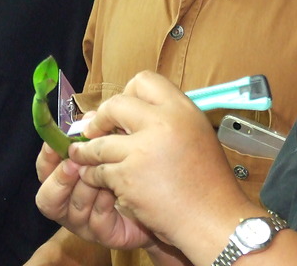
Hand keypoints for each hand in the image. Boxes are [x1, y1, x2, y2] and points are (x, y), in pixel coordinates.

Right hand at [35, 135, 156, 250]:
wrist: (163, 198)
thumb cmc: (133, 165)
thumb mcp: (113, 146)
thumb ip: (97, 134)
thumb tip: (89, 118)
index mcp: (67, 179)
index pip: (45, 170)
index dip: (46, 158)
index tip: (56, 144)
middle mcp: (69, 203)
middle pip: (47, 197)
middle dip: (61, 179)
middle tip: (75, 163)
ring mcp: (85, 223)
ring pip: (73, 210)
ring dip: (86, 189)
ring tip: (102, 176)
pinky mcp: (105, 235)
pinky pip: (97, 222)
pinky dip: (104, 205)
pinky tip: (114, 193)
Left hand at [69, 71, 259, 262]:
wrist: (213, 216)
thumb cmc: (207, 180)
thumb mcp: (196, 134)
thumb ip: (167, 119)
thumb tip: (125, 111)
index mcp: (183, 109)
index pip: (144, 80)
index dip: (128, 93)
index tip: (123, 111)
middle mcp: (164, 122)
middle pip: (116, 104)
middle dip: (101, 118)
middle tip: (96, 130)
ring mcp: (143, 149)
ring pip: (99, 142)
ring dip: (88, 150)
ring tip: (83, 155)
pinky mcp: (128, 176)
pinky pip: (98, 170)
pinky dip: (95, 176)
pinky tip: (100, 180)